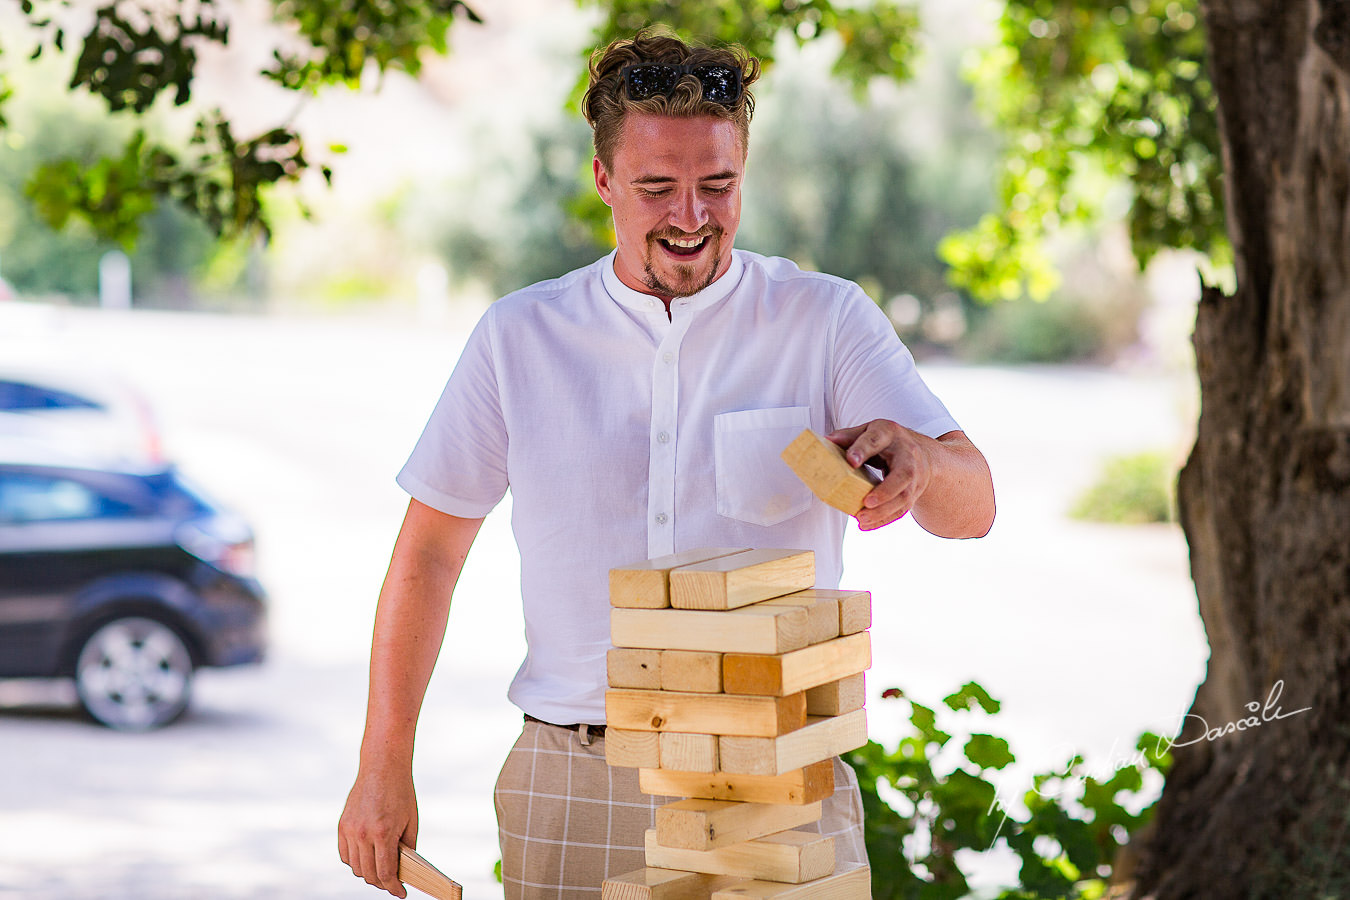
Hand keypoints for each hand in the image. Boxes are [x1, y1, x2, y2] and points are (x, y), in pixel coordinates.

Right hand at [338, 766, 418, 897]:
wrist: (382, 767)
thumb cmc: (401, 792)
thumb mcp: (411, 821)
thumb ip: (407, 847)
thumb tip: (404, 869)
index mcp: (383, 833)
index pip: (385, 873)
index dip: (393, 888)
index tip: (401, 893)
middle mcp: (363, 834)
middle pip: (368, 874)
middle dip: (382, 883)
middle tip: (392, 882)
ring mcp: (350, 830)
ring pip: (355, 867)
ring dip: (368, 873)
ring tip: (380, 870)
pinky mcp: (342, 825)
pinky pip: (345, 854)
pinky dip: (355, 861)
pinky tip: (366, 859)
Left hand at [827, 420, 933, 530]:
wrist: (923, 454)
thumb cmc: (889, 442)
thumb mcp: (869, 430)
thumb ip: (848, 436)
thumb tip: (826, 440)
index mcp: (890, 434)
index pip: (876, 440)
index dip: (863, 450)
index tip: (850, 461)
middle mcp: (907, 455)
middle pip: (903, 475)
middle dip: (885, 491)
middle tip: (866, 503)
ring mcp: (914, 477)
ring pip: (904, 497)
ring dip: (883, 511)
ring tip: (862, 519)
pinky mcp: (913, 493)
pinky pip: (902, 509)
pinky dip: (884, 519)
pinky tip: (868, 525)